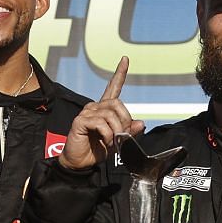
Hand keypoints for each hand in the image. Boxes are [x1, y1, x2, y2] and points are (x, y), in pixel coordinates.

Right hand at [61, 56, 143, 171]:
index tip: (125, 59)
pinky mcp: (80, 121)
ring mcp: (87, 113)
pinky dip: (107, 134)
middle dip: (124, 121)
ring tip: (112, 142)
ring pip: (110, 114)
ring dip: (116, 130)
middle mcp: (95, 107)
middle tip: (122, 136)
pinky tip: (105, 141)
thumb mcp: (118, 141)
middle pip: (117, 104)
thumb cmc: (97, 150)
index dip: (120, 73)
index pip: (113, 87)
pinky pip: (100, 123)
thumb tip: (141, 123)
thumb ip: (129, 132)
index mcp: (104, 109)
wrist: (80, 162)